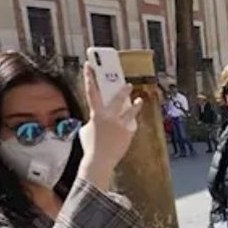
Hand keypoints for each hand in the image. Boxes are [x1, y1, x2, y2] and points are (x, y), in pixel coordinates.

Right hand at [78, 63, 143, 185]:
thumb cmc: (91, 146)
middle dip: (123, 90)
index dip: (89, 77)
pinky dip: (130, 124)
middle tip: (127, 84)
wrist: (100, 161)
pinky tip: (131, 123)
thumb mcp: (87, 129)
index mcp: (96, 114)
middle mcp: (110, 117)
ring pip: (131, 111)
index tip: (89, 65)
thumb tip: (101, 116)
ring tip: (139, 100)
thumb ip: (95, 119)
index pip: (91, 92)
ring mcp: (121, 125)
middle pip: (118, 98)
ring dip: (135, 105)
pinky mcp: (128, 133)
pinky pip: (131, 125)